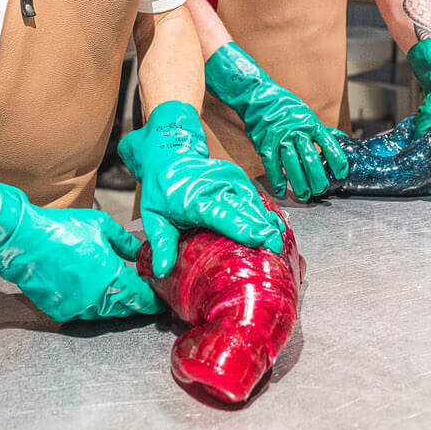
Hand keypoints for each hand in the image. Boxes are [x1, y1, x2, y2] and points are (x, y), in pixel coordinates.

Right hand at [0, 182, 163, 321]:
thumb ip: (125, 242)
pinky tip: (91, 291)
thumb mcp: (102, 226)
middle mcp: (97, 299)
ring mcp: (76, 308)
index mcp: (112, 279)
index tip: (158, 300)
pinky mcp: (59, 311)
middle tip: (141, 294)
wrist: (23, 240)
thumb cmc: (62, 230)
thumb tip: (140, 251)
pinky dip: (91, 305)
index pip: (141, 299)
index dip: (152, 301)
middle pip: (124, 308)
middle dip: (134, 302)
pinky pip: (83, 313)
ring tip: (117, 290)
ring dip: (113, 303)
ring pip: (104, 312)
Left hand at [118, 100, 284, 276]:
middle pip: (244, 210)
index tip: (261, 240)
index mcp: (194, 198)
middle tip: (276, 250)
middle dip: (263, 230)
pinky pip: (254, 197)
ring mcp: (229, 178)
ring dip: (265, 223)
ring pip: (253, 204)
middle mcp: (216, 185)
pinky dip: (262, 213)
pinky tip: (272, 228)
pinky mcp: (238, 176)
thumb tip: (163, 271)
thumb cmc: (161, 191)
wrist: (167, 158)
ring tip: (277, 243)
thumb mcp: (153, 219)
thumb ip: (161, 245)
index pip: (222, 215)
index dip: (243, 228)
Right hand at [204, 42, 348, 200]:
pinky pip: (272, 165)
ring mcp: (280, 138)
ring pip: (292, 163)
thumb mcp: (307, 114)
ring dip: (299, 182)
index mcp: (310, 123)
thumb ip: (321, 129)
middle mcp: (296, 131)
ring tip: (304, 195)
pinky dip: (277, 179)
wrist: (258, 97)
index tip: (341, 172)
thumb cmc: (284, 106)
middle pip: (310, 157)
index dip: (336, 158)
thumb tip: (339, 137)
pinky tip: (281, 190)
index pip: (327, 142)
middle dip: (317, 177)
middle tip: (321, 190)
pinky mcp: (265, 144)